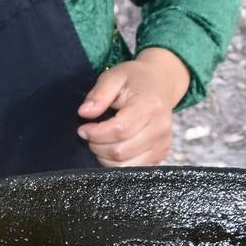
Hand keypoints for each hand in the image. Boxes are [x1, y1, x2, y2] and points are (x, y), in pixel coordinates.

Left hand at [77, 48, 190, 166]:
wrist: (161, 83)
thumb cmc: (135, 80)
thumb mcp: (114, 76)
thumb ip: (98, 94)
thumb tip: (84, 113)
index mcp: (150, 105)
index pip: (119, 130)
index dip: (96, 133)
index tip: (83, 128)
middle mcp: (161, 127)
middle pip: (121, 151)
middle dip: (97, 146)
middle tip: (90, 135)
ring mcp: (163, 144)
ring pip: (126, 165)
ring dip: (105, 157)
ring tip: (101, 141)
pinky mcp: (161, 154)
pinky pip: (134, 169)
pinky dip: (117, 164)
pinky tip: (112, 147)